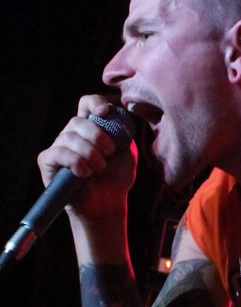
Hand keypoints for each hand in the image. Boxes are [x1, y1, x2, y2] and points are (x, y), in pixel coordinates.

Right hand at [37, 94, 136, 221]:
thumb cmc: (116, 178)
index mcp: (90, 128)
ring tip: (99, 169)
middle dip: (97, 136)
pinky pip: (57, 153)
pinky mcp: (48, 163)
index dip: (94, 103)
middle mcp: (71, 134)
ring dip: (89, 153)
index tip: (105, 112)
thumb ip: (124, 131)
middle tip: (110, 153)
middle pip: (77, 121)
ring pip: (68, 137)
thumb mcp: (127, 151)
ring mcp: (58, 148)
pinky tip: (85, 173)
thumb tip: (121, 113)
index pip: (86, 104)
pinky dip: (75, 162)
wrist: (108, 204)